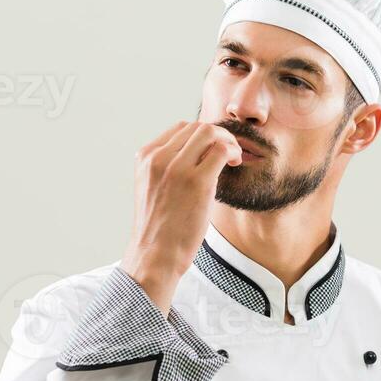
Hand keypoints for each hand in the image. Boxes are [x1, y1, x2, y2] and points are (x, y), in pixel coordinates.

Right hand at [122, 120, 242, 312]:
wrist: (155, 254)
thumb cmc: (160, 227)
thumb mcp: (153, 188)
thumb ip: (167, 168)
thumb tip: (198, 155)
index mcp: (146, 157)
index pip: (179, 129)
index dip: (201, 136)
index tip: (212, 151)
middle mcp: (158, 158)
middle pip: (196, 127)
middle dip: (218, 135)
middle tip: (229, 153)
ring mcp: (176, 168)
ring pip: (209, 133)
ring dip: (227, 141)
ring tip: (233, 159)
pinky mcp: (196, 182)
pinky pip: (221, 151)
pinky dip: (232, 153)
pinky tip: (235, 165)